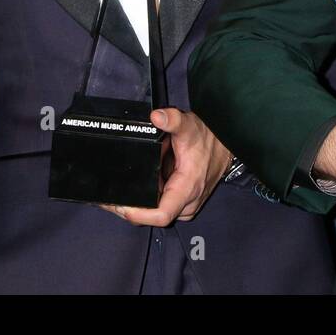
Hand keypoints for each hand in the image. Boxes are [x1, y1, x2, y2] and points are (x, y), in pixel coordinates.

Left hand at [98, 108, 231, 226]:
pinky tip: (143, 183)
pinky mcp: (183, 204)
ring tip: (128, 183)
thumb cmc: (209, 138)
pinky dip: (149, 197)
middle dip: (129, 207)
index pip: (160, 215)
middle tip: (109, 195)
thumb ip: (173, 120)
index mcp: (188, 187)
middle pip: (151, 217)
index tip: (118, 204)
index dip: (137, 214)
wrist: (226, 144)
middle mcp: (187, 202)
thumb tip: (156, 116)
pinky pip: (161, 207)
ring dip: (139, 201)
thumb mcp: (189, 125)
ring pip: (154, 214)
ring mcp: (186, 206)